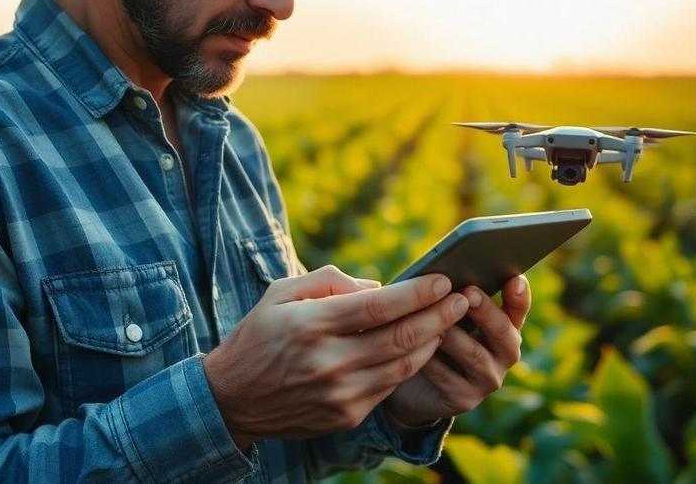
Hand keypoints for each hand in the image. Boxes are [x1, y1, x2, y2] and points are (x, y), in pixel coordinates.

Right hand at [203, 266, 468, 449]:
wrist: (232, 398)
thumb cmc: (258, 336)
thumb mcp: (280, 293)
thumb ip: (329, 281)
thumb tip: (378, 286)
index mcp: (311, 324)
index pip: (380, 306)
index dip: (418, 293)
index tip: (443, 280)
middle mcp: (328, 361)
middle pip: (401, 337)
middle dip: (439, 316)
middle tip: (463, 299)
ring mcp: (339, 394)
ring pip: (404, 366)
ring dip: (433, 341)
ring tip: (450, 321)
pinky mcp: (346, 416)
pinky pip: (390, 387)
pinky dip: (410, 365)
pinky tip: (421, 347)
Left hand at [382, 274, 530, 425]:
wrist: (415, 385)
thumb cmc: (434, 335)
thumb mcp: (446, 314)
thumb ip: (453, 297)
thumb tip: (443, 273)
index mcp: (504, 326)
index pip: (519, 309)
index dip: (519, 296)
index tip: (514, 279)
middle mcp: (504, 353)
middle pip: (503, 332)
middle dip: (486, 311)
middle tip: (468, 293)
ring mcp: (488, 379)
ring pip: (475, 355)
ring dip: (455, 336)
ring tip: (437, 321)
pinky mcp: (465, 399)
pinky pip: (447, 377)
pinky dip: (431, 360)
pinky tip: (416, 348)